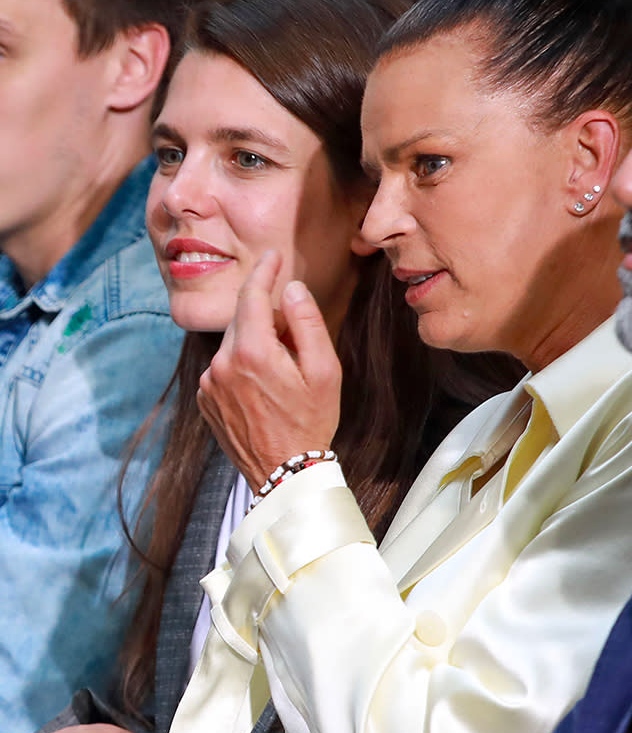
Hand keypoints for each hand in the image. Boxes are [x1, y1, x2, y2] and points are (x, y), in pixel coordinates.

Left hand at [197, 250, 342, 490]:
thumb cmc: (311, 422)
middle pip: (243, 320)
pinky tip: (263, 390)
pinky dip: (242, 366)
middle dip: (266, 318)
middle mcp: (221, 364)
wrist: (285, 474)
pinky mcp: (205, 400)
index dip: (263, 271)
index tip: (272, 257)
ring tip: (281, 376)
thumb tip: (291, 289)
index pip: (251, 295)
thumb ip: (306, 323)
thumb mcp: (324, 371)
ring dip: (254, 345)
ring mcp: (208, 383)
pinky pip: (223, 368)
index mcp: (251, 352)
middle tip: (295, 342)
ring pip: (233, 344)